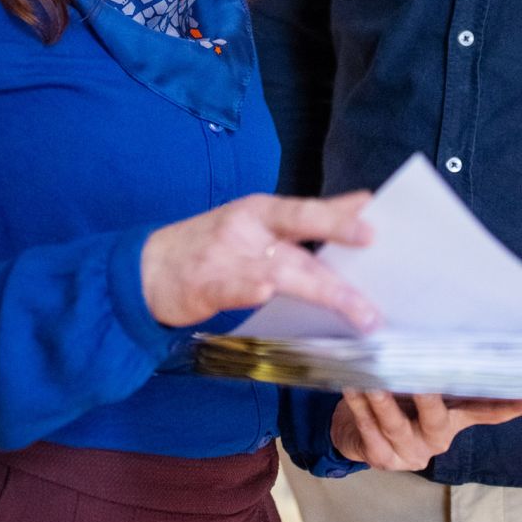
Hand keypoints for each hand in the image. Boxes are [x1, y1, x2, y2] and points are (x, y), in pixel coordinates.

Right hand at [141, 190, 377, 330]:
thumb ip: (302, 224)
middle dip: (338, 237)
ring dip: (324, 290)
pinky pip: (231, 287)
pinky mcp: (205, 285)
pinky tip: (264, 292)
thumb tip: (357, 211)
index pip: (306, 209)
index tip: (375, 213)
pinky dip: (248, 288)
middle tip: (374, 243)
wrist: (146, 270)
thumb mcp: (254, 226)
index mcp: (259, 212)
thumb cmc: (210, 248)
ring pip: (281, 270)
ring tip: (359, 312)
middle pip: (299, 232)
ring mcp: (226, 256)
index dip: (339, 212)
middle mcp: (247, 228)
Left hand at [331, 390, 521, 470]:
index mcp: (454, 420)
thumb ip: (438, 371)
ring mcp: (409, 451)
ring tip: (374, 376)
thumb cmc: (396, 400)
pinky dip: (359, 405)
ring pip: (395, 423)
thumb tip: (453, 328)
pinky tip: (352, 384)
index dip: (510, 406)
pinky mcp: (381, 457)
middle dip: (429, 396)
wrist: (355, 433)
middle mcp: (436, 439)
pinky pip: (369, 428)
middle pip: (438, 418)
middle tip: (424, 376)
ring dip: (383, 397)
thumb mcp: (422, 388)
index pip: (486, 412)